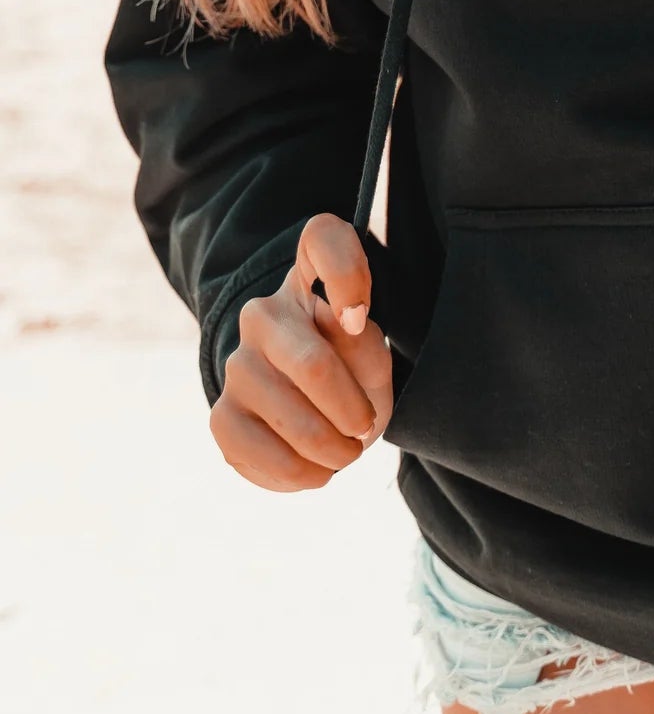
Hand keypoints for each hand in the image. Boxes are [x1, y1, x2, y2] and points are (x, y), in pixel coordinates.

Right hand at [208, 212, 393, 489]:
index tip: (359, 315)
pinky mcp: (221, 416)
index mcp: (307, 276)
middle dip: (353, 410)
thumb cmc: (349, 360)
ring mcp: (236, 365)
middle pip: (313, 365)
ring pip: (290, 419)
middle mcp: (262, 313)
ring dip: (331, 450)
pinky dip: (296, 473)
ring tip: (345, 452)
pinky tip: (314, 470)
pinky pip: (256, 454)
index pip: (324, 240)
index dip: (346, 275)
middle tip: (367, 427)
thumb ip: (366, 337)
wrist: (308, 399)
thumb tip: (347, 322)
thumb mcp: (372, 345)